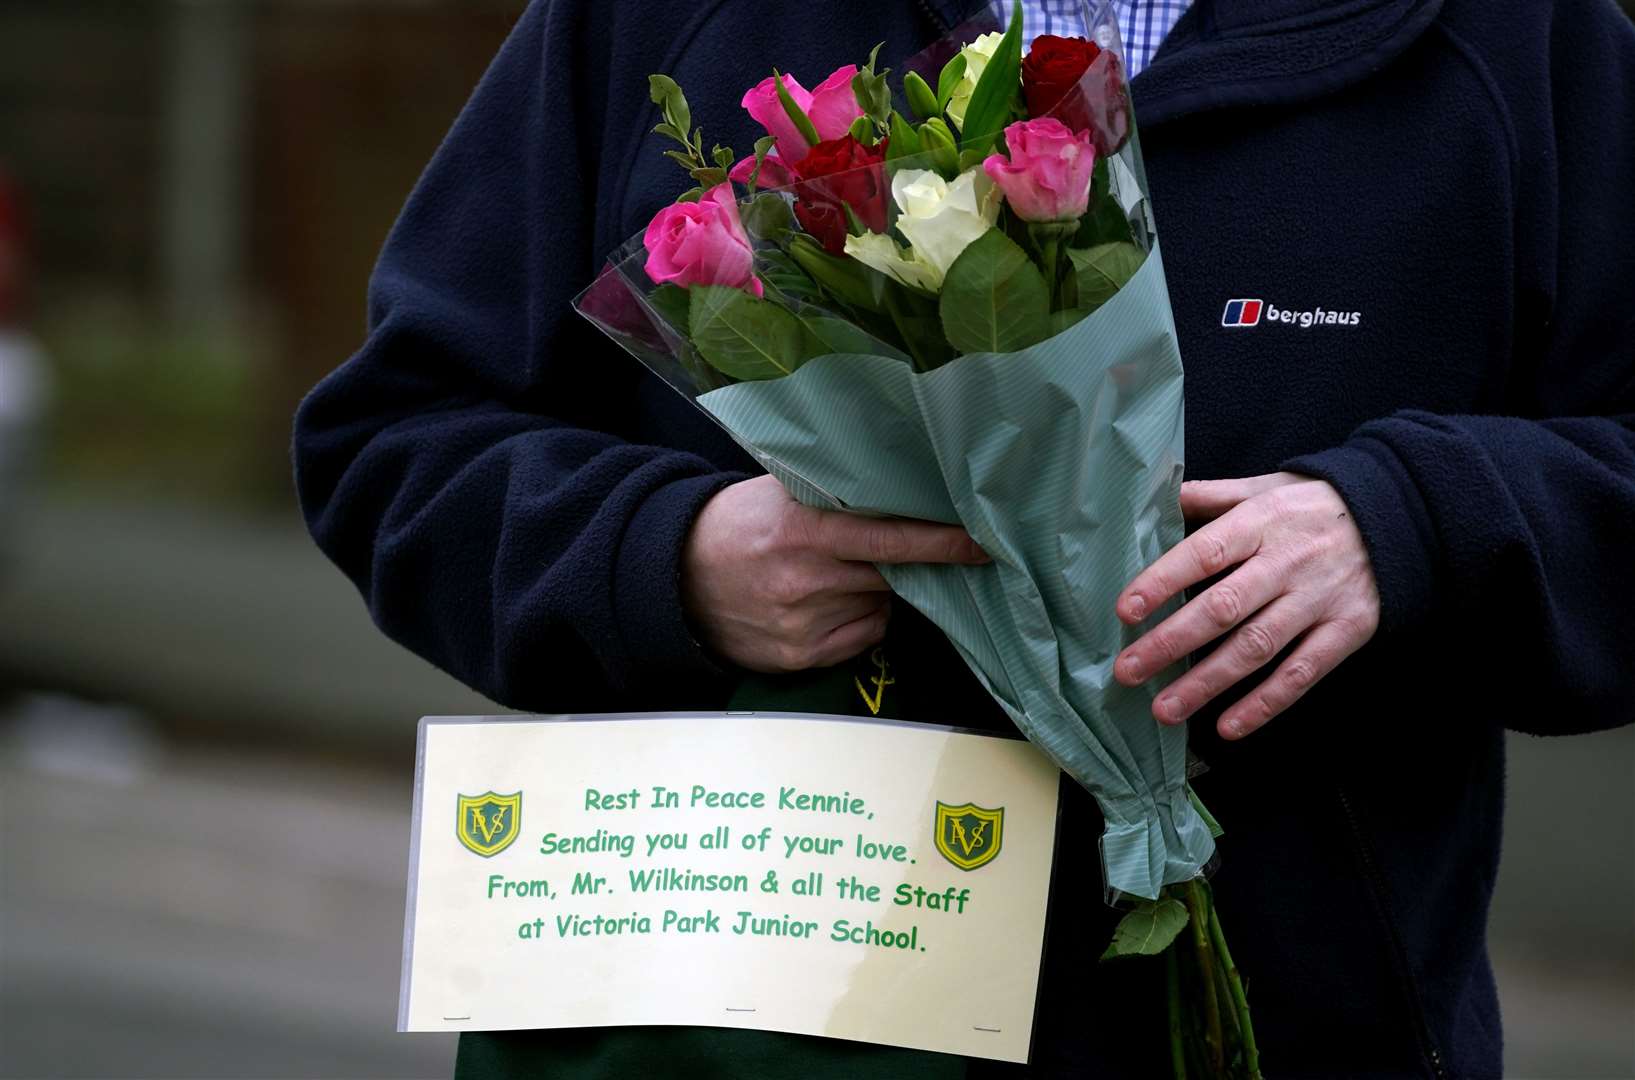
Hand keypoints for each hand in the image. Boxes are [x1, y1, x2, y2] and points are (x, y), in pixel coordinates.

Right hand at [682, 475, 988, 672]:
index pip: (888, 539)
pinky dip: (860, 619)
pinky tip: (830, 602)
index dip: (938, 543)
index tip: (980, 543)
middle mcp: (804, 581)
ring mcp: (802, 625)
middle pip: (890, 576)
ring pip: (878, 606)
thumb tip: (903, 490)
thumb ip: (833, 495)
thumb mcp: (777, 494)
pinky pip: (862, 636)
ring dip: (875, 590)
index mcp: (802, 531)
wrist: (676, 578)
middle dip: (904, 564)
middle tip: (901, 549)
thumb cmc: (736, 525)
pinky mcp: (799, 658)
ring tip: (836, 574)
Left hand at [1113, 473, 1379, 739]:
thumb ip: (1211, 497)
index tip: (1127, 610)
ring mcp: (1318, 600)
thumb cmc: (1312, 505)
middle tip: (1127, 671)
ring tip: (1164, 709)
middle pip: (1223, 608)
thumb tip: (1156, 497)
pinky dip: (1265, 703)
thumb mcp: (1264, 487)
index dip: (1164, 581)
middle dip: (1171, 642)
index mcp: (1261, 522)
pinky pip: (1301, 673)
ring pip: (1256, 648)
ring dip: (1207, 683)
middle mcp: (1287, 563)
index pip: (1205, 553)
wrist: (1400, 515)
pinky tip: (1228, 727)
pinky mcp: (1346, 631)